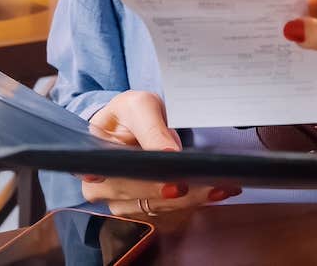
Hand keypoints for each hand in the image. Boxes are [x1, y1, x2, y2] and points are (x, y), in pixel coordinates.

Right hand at [82, 91, 240, 217]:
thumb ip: (152, 128)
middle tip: (212, 185)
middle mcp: (104, 190)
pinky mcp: (143, 205)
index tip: (176, 186)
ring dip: (193, 200)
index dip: (148, 186)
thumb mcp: (139, 106)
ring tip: (222, 187)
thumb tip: (169, 154)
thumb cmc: (128, 111)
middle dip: (181, 194)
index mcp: (94, 165)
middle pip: (144, 198)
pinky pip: (169, 209)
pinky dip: (194, 200)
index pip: (121, 181)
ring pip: (159, 207)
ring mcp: (123, 201)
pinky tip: (218, 191)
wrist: (130, 119)